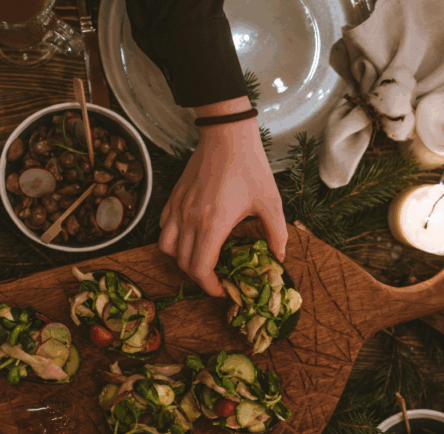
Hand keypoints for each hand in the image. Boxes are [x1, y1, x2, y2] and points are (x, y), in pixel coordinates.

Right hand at [159, 97, 287, 296]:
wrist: (226, 134)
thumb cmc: (250, 167)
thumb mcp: (271, 203)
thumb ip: (276, 234)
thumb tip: (280, 258)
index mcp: (213, 225)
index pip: (199, 269)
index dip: (209, 286)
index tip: (222, 289)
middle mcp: (189, 220)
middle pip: (182, 263)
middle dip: (199, 277)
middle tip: (216, 277)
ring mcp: (178, 208)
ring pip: (166, 248)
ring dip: (181, 259)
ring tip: (200, 257)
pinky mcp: (173, 197)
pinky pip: (163, 227)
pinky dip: (172, 239)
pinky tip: (190, 235)